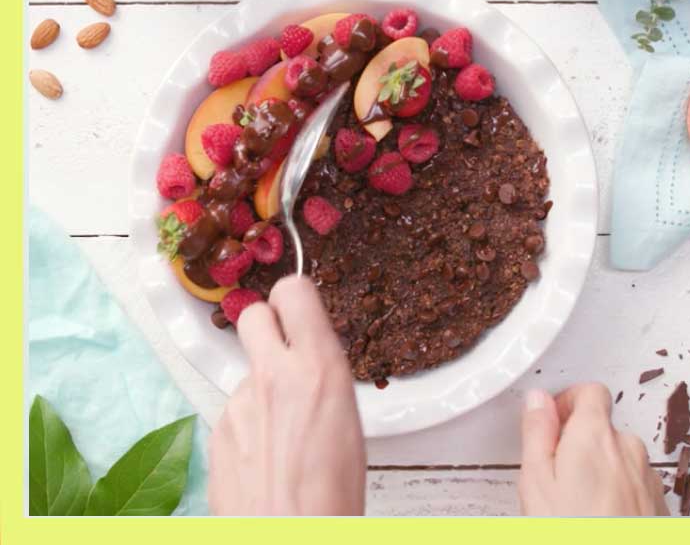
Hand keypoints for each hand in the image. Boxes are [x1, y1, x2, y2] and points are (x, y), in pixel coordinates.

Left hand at [209, 275, 365, 515]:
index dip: (295, 298)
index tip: (299, 310)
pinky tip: (265, 453)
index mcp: (317, 368)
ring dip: (260, 385)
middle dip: (267, 325)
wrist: (291, 535)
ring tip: (283, 429)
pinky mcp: (218, 429)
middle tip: (284, 352)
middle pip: (253, 314)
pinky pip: (234, 408)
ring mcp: (239, 402)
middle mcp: (273, 376)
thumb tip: (311, 359)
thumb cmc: (332, 493)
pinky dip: (247, 422)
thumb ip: (323, 375)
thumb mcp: (348, 417)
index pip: (293, 292)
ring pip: (246, 370)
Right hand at [519, 383, 668, 515]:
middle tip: (556, 472)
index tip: (552, 421)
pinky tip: (597, 516)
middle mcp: (628, 450)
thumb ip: (536, 430)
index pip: (589, 391)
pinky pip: (634, 483)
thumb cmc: (573, 532)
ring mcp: (647, 479)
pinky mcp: (658, 506)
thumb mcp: (536, 479)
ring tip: (575, 501)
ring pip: (619, 457)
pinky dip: (617, 490)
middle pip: (602, 427)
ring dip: (599, 467)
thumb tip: (537, 399)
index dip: (567, 401)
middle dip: (579, 441)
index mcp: (594, 435)